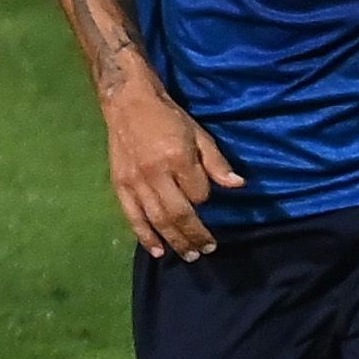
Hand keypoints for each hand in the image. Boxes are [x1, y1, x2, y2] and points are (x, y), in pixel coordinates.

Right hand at [103, 78, 244, 260]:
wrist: (128, 103)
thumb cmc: (168, 117)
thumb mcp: (199, 134)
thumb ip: (216, 162)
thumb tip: (238, 185)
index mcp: (178, 159)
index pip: (198, 193)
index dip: (205, 199)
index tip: (205, 198)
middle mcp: (156, 174)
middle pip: (179, 214)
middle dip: (194, 235)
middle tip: (206, 250)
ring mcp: (136, 182)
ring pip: (157, 220)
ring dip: (174, 241)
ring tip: (189, 255)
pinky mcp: (120, 186)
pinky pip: (133, 217)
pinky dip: (145, 236)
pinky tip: (157, 251)